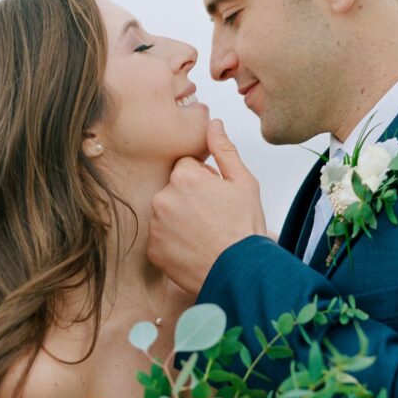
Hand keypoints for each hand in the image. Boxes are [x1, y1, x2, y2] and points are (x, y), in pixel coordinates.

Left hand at [148, 119, 266, 293]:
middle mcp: (162, 198)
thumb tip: (213, 124)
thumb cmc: (244, 228)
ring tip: (204, 234)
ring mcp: (155, 226)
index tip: (217, 196)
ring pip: (166, 212)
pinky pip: (161, 237)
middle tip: (213, 216)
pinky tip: (194, 247)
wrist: (240, 274)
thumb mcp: (243, 182)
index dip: (204, 179)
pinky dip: (174, 241)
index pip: (187, 166)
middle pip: (174, 188)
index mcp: (184, 177)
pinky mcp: (153, 250)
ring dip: (180, 218)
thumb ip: (224, 149)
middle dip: (189, 197)